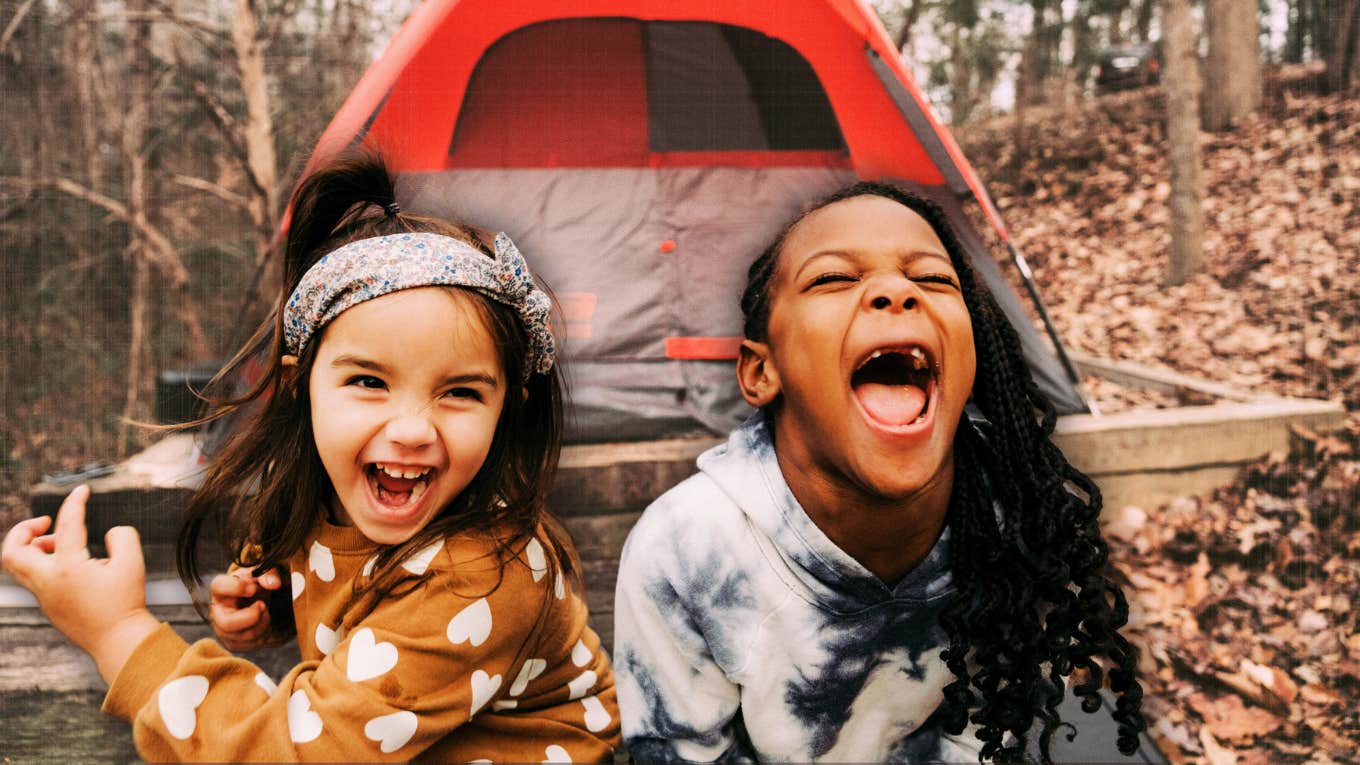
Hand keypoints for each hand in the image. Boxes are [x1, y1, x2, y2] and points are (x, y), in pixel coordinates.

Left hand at [1, 485, 159, 683]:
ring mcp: (44, 595)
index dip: (74, 502)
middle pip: (12, 550)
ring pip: (17, 565)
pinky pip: (33, 576)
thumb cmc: (126, 603)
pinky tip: (71, 563)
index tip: (82, 491)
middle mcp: (48, 581)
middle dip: (24, 529)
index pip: (66, 525)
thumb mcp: (133, 563)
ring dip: (33, 546)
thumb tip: (109, 533)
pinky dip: (43, 562)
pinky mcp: (48, 605)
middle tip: (47, 522)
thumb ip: (123, 536)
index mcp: (68, 568)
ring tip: (61, 542)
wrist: (117, 641)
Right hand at [209, 566, 283, 651]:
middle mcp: (217, 611)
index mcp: (220, 589)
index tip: (253, 588)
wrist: (254, 602)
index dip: (237, 587)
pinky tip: (263, 623)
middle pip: (227, 624)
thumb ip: (268, 574)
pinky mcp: (233, 643)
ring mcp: (222, 630)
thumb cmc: (253, 586)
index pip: (219, 587)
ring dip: (262, 624)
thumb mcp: (260, 575)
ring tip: (265, 611)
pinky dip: (264, 634)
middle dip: (252, 616)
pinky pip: (251, 644)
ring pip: (243, 636)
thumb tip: (274, 584)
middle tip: (263, 605)